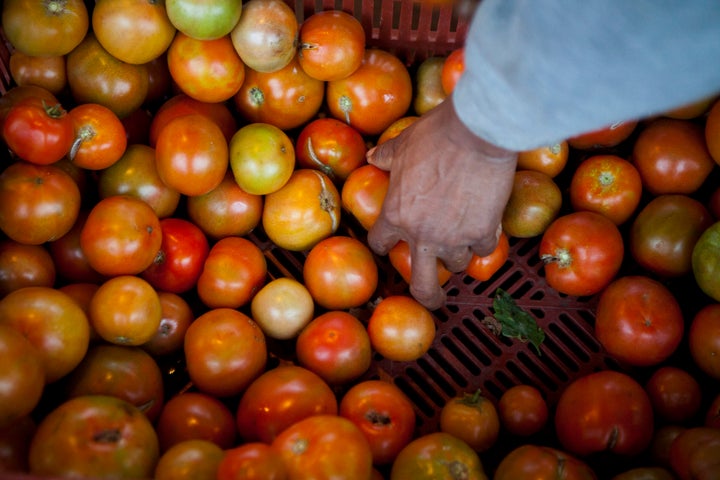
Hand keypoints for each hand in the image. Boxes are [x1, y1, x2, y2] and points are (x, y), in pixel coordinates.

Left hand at [366, 96, 516, 309]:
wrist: (475, 133)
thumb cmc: (435, 136)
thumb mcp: (403, 144)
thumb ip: (387, 156)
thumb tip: (373, 156)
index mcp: (396, 215)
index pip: (380, 244)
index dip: (385, 244)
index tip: (391, 244)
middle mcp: (422, 235)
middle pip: (421, 284)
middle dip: (427, 296)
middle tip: (432, 299)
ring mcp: (453, 238)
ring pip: (456, 264)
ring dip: (459, 254)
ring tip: (463, 241)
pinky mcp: (483, 232)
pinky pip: (484, 248)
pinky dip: (485, 240)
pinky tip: (486, 226)